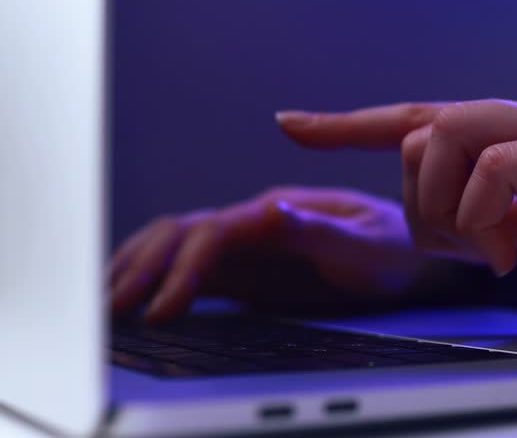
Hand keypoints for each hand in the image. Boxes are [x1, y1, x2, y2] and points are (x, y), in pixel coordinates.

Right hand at [110, 187, 428, 322]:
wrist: (405, 256)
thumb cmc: (393, 249)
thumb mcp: (368, 244)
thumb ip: (319, 232)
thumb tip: (269, 211)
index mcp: (280, 212)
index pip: (216, 232)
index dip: (185, 268)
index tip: (165, 307)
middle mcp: (255, 222)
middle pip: (182, 233)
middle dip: (144, 267)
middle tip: (114, 308)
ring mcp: (247, 245)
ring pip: (177, 245)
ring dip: (140, 268)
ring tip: (108, 302)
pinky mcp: (246, 268)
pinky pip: (192, 270)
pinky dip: (158, 280)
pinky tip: (136, 299)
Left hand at [278, 89, 516, 278]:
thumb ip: (510, 215)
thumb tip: (466, 227)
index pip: (427, 114)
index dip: (354, 122)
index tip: (295, 124)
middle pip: (427, 125)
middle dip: (415, 197)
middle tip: (458, 250)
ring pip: (453, 131)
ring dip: (449, 205)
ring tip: (490, 253)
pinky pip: (504, 163)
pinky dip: (487, 214)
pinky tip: (511, 254)